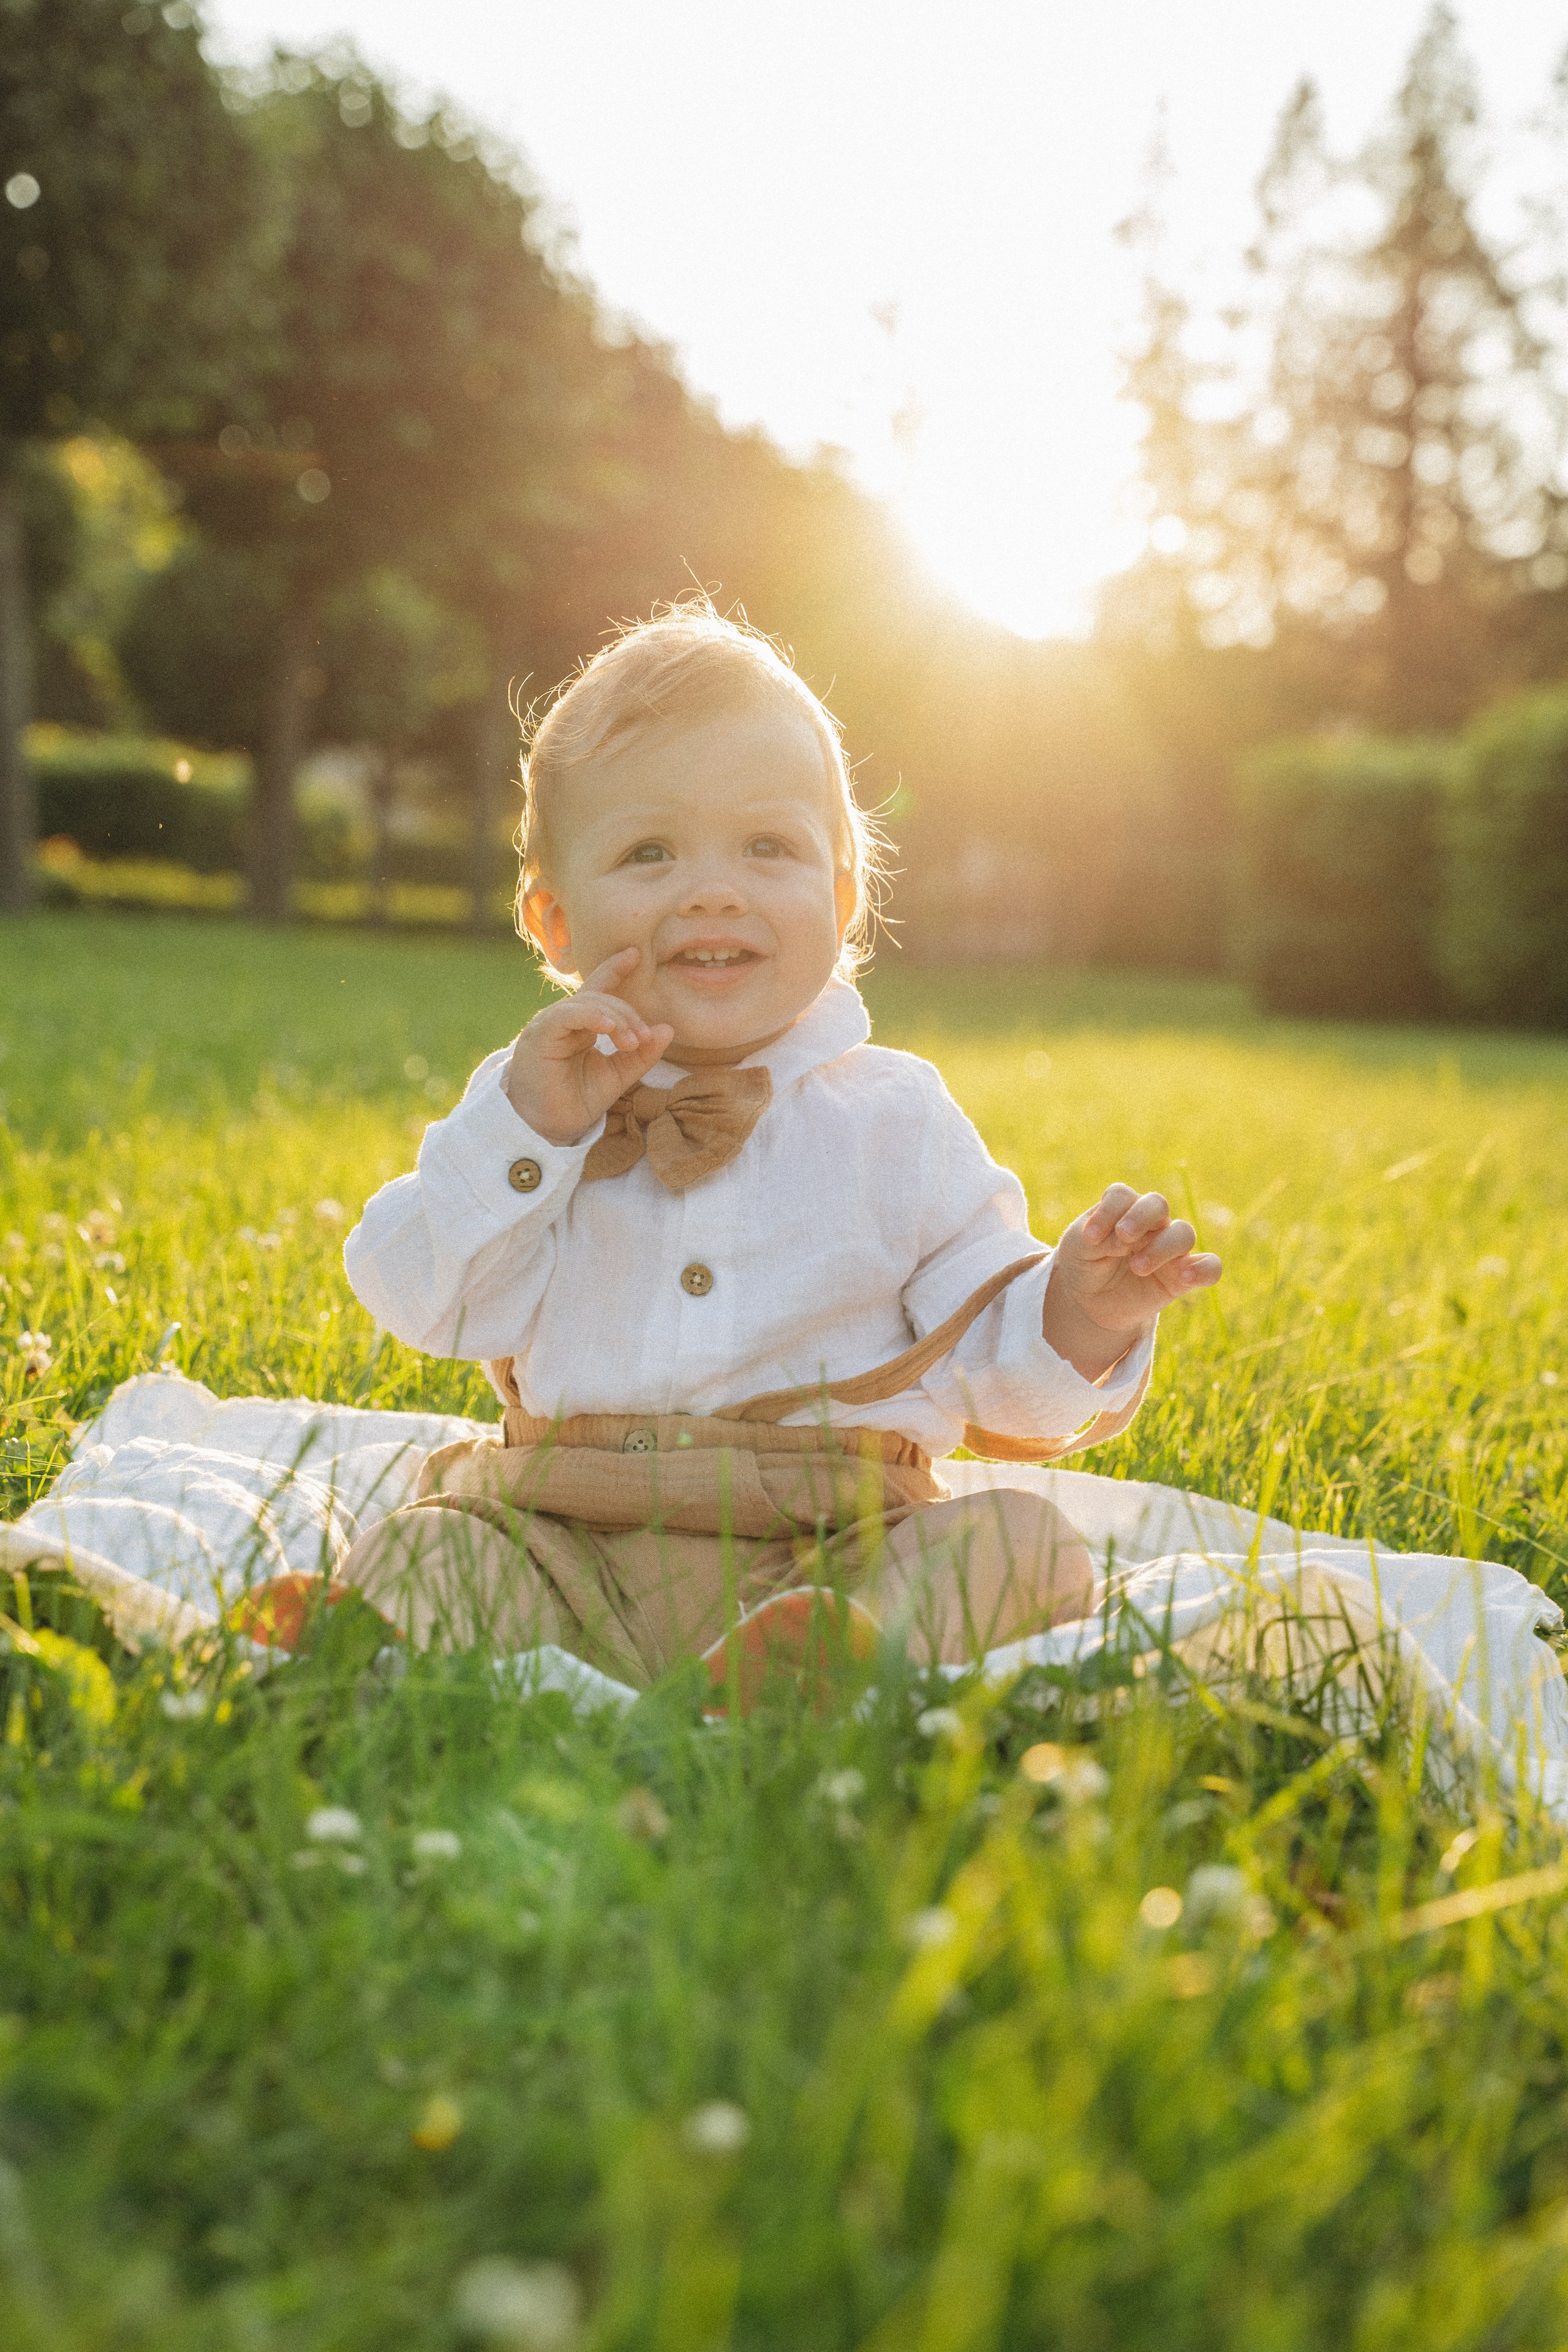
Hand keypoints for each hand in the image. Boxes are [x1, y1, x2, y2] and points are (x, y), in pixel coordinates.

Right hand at [504, 948, 674, 1144]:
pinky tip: (608, 1027)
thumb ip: (640, 1055)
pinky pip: (567, 1015)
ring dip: (616, 1019)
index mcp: (581, 1026)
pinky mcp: (540, 1034)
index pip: (598, 989)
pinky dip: (591, 1016)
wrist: (546, 1129)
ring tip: (631, 1041)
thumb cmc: (575, 1101)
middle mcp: (564, 1020)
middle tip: (643, 1039)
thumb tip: (668, 1030)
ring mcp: (550, 1024)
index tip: (635, 953)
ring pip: (588, 1003)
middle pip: (601, 998)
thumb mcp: (617, 1076)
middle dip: (628, 1015)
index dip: (614, 969)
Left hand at [1042, 1184, 1222, 1381]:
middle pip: (1157, 1204)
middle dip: (1140, 1217)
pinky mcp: (1182, 1277)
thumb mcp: (1076, 1251)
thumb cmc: (1085, 1266)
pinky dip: (1203, 1268)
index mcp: (1121, 1211)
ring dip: (1161, 1247)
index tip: (1089, 1236)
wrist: (1092, 1304)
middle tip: (1122, 1237)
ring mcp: (1168, 1249)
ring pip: (1183, 1232)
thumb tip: (1123, 1239)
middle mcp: (1149, 1224)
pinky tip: (1185, 1276)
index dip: (1108, 1211)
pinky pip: (1210, 1266)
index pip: (1122, 1196)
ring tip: (1137, 1267)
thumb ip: (1094, 1239)